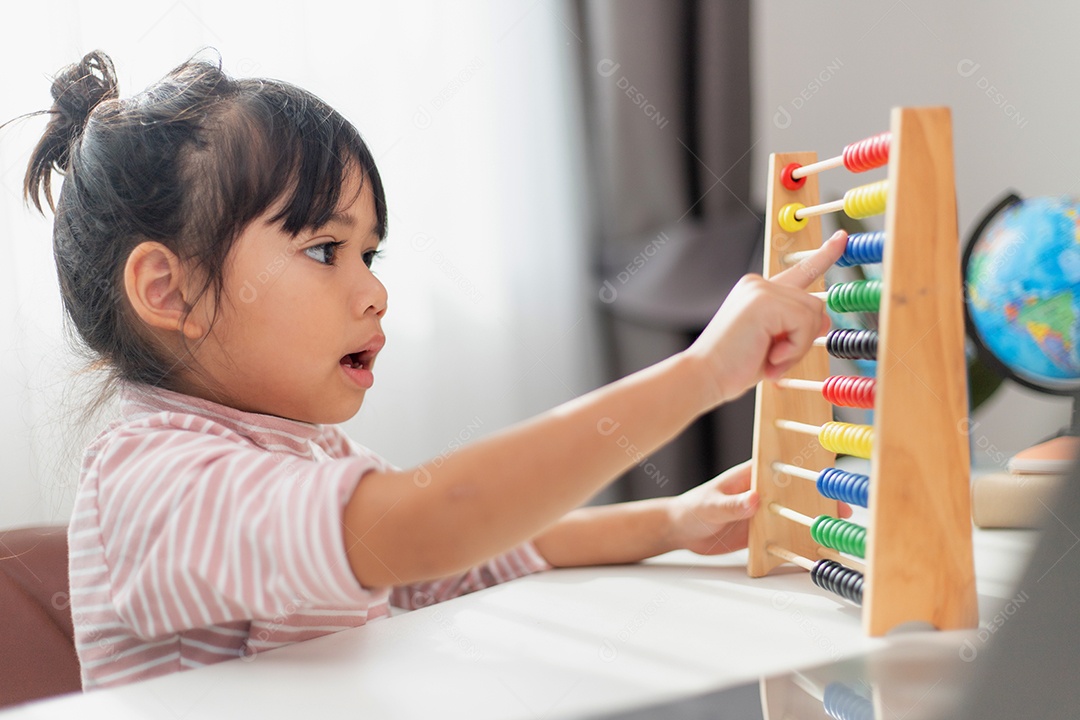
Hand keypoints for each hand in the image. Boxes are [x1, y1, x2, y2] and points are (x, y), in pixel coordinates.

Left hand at [666, 460, 852, 556]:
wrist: (682, 531)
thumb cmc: (693, 508)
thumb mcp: (711, 506)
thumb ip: (732, 504)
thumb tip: (755, 500)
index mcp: (752, 476)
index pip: (783, 469)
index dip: (805, 472)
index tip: (825, 480)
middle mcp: (763, 493)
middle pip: (796, 494)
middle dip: (819, 501)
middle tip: (840, 511)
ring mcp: (764, 513)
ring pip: (793, 516)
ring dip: (812, 523)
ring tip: (834, 534)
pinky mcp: (762, 532)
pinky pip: (783, 537)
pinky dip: (797, 544)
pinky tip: (813, 553)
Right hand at [684, 230, 846, 408]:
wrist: (705, 375)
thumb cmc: (734, 366)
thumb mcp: (774, 344)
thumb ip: (798, 328)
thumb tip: (826, 318)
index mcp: (759, 292)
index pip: (799, 271)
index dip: (824, 255)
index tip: (842, 238)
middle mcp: (759, 284)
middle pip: (815, 305)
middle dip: (804, 339)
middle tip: (775, 359)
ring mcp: (761, 289)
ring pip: (814, 314)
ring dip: (799, 346)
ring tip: (771, 359)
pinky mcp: (766, 300)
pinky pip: (805, 323)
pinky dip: (794, 348)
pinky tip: (770, 356)